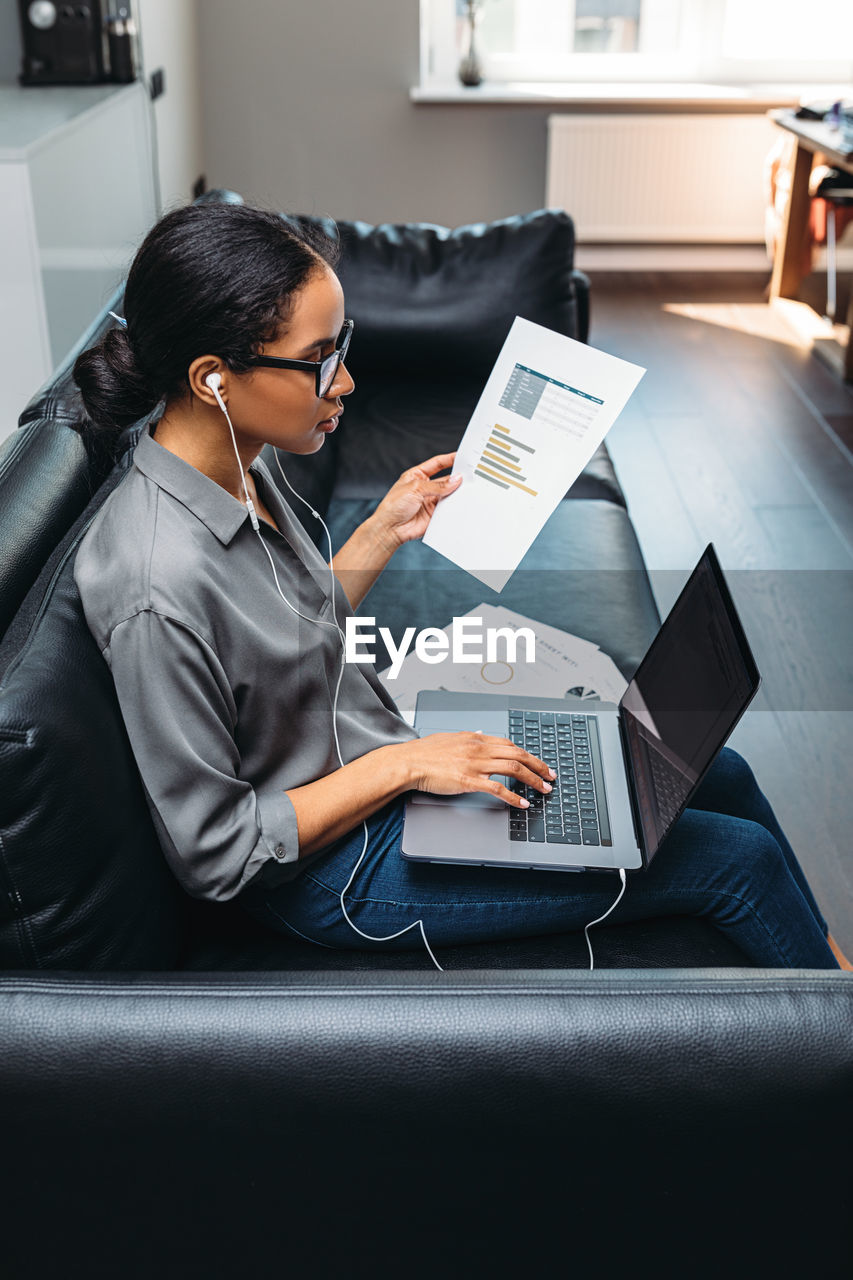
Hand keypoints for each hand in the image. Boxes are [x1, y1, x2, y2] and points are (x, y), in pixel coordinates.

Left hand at [369, 453, 461, 550]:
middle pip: (446, 480)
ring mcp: (430, 501)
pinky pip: (448, 509)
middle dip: (457, 478)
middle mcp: (425, 488)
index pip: (437, 464)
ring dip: (457, 493)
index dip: (450, 459)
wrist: (390, 529)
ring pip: (449, 494)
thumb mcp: (415, 488)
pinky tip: (461, 503)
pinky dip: (455, 506)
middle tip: (470, 476)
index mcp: (417, 476)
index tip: (462, 457)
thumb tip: (456, 480)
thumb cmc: (394, 506)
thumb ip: (437, 485)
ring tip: (468, 490)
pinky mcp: (434, 514)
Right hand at [399, 732, 555, 808]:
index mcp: (475, 738)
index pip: (510, 744)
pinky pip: (497, 788)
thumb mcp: (451, 737)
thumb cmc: (425, 752)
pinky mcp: (468, 780)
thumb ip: (469, 737)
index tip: (538, 763)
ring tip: (543, 789)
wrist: (408, 762)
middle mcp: (478, 748)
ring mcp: (474, 764)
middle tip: (550, 776)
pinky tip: (522, 803)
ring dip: (532, 779)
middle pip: (518, 754)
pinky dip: (513, 796)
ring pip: (513, 768)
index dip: (528, 754)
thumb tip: (483, 734)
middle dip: (538, 766)